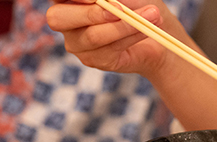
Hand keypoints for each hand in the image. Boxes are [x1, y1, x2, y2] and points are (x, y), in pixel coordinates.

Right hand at [46, 0, 193, 77]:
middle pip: (59, 18)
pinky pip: (110, 49)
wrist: (157, 30)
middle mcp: (65, 21)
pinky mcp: (93, 60)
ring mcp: (76, 43)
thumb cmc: (139, 3)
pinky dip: (131, 36)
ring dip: (125, 25)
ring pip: (93, 36)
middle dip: (91, 13)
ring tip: (152, 15)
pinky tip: (146, 29)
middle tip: (119, 9)